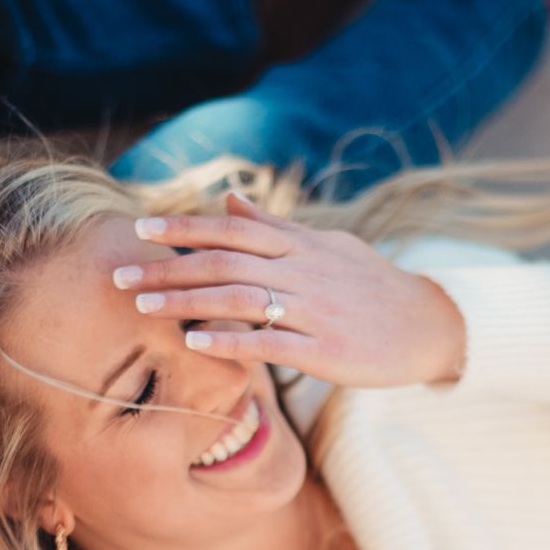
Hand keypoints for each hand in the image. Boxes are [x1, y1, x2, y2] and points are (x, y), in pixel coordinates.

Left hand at [120, 192, 468, 387]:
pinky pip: (271, 343)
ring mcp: (316, 310)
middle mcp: (305, 270)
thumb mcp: (329, 246)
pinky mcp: (327, 350)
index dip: (184, 227)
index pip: (233, 227)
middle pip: (225, 260)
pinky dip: (230, 341)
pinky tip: (195, 343)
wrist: (430, 325)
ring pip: (240, 298)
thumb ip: (276, 226)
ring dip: (186, 301)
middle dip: (167, 268)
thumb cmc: (372, 286)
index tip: (139, 229)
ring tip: (142, 308)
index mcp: (302, 243)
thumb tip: (229, 199)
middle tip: (119, 277)